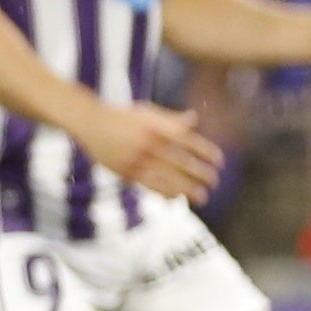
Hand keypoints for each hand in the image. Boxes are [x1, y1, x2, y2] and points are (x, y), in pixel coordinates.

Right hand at [78, 98, 225, 202]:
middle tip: (214, 182)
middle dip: (202, 174)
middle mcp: (151, 144)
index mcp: (159, 127)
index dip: (207, 153)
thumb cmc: (122, 116)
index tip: (219, 162)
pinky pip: (150, 185)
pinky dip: (166, 192)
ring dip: (188, 189)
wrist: (91, 122)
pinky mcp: (127, 171)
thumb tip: (194, 119)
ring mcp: (139, 159)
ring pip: (169, 178)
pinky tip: (176, 197)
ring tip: (202, 197)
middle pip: (183, 162)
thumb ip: (171, 119)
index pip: (190, 142)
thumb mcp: (148, 112)